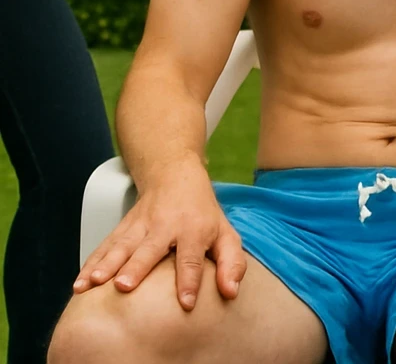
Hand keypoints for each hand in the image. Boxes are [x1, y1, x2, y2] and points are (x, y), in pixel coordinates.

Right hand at [74, 167, 243, 310]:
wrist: (175, 176)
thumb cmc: (203, 213)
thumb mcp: (226, 234)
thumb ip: (231, 263)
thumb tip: (231, 292)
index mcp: (193, 230)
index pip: (191, 258)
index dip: (189, 281)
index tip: (186, 303)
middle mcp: (164, 227)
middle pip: (149, 250)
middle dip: (136, 267)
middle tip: (124, 286)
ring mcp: (140, 226)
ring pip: (121, 247)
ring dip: (106, 264)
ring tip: (93, 283)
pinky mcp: (122, 228)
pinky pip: (104, 247)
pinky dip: (90, 264)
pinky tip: (80, 283)